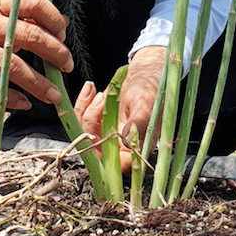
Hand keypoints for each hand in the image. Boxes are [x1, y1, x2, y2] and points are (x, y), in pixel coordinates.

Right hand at [0, 0, 71, 109]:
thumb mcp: (1, 16)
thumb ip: (30, 19)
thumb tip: (64, 24)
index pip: (32, 3)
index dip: (52, 19)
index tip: (62, 36)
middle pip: (28, 35)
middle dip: (54, 52)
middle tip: (67, 66)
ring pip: (12, 65)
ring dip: (37, 82)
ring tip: (54, 95)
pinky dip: (10, 97)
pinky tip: (25, 103)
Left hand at [72, 45, 166, 173]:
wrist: (146, 70)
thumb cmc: (152, 88)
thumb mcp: (146, 105)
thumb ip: (137, 124)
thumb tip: (127, 140)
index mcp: (136, 148)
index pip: (115, 165)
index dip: (101, 159)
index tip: (92, 140)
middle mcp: (120, 144)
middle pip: (94, 148)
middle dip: (90, 124)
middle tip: (100, 101)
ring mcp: (108, 132)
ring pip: (84, 131)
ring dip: (86, 110)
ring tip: (99, 93)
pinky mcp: (99, 119)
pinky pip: (82, 117)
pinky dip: (82, 103)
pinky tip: (90, 89)